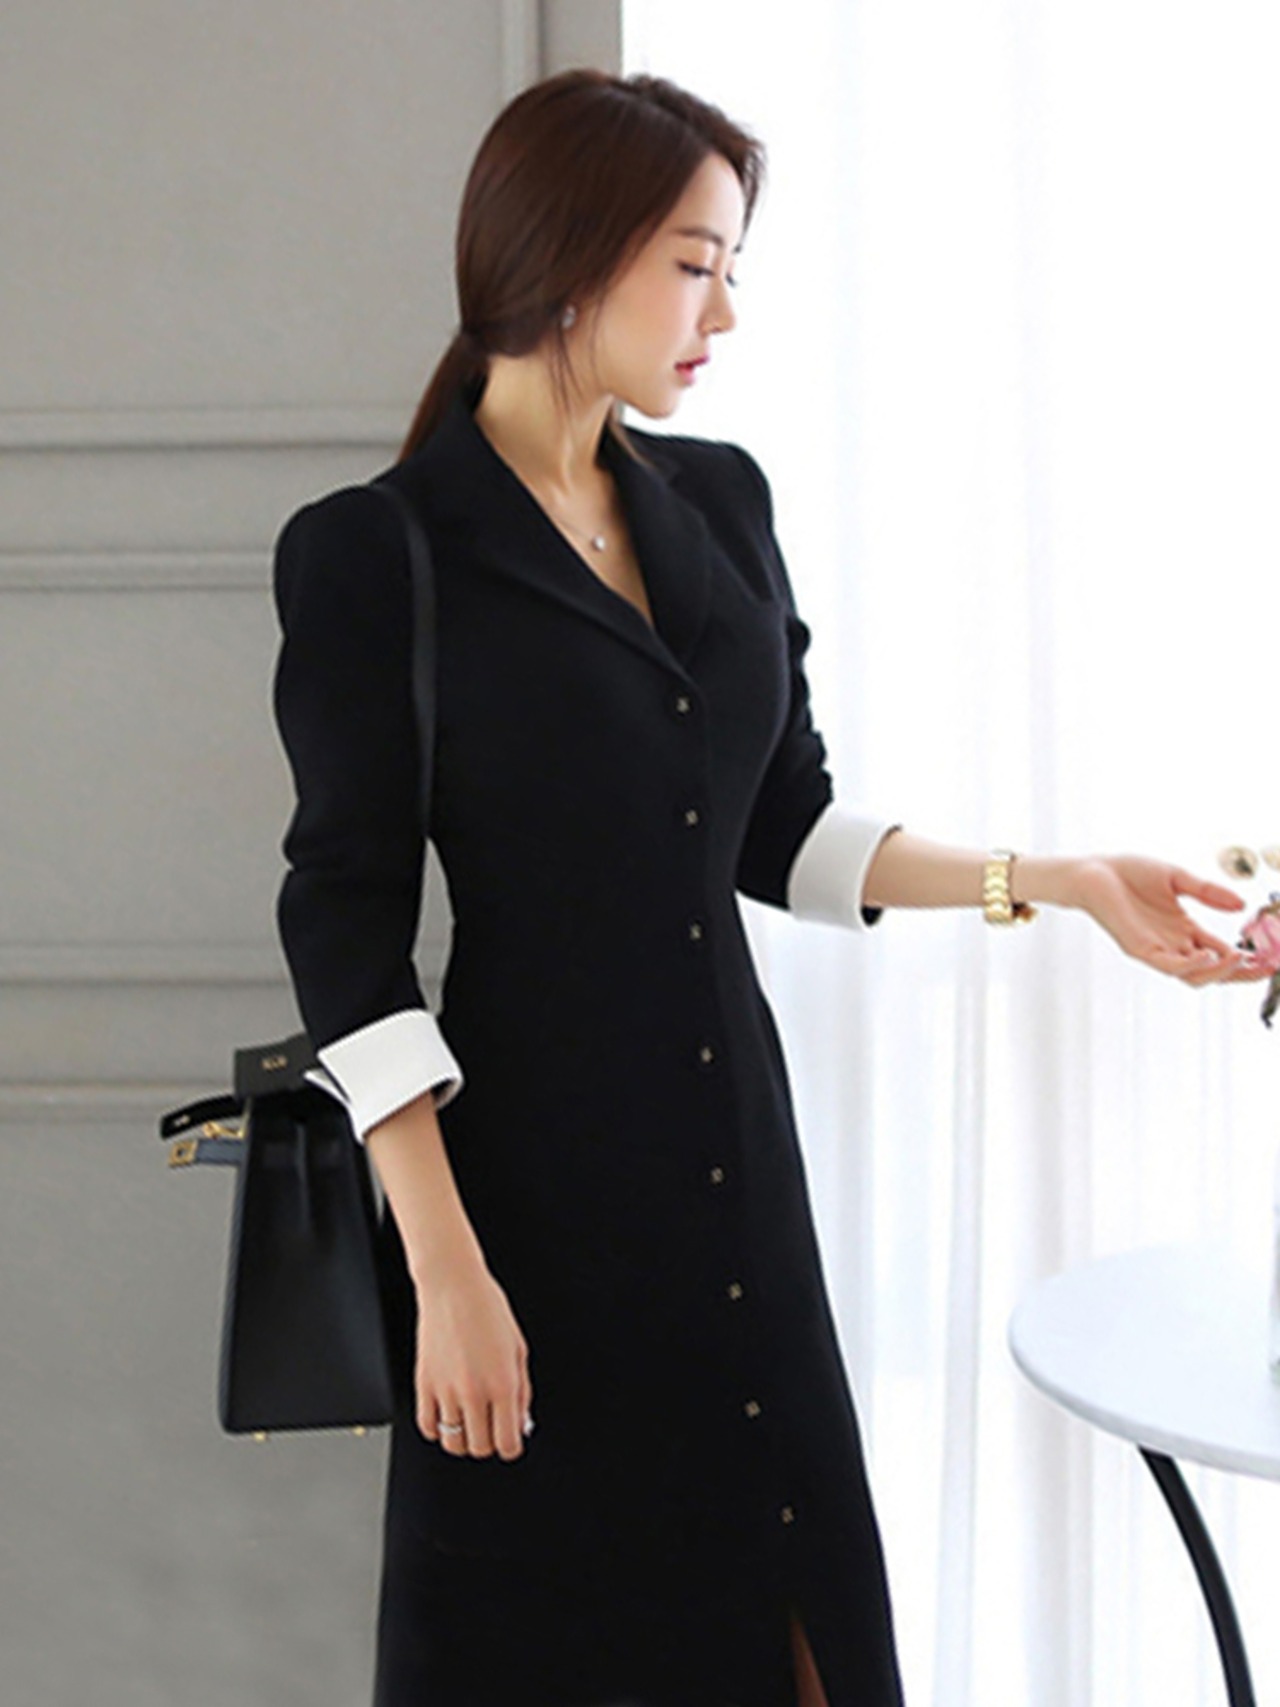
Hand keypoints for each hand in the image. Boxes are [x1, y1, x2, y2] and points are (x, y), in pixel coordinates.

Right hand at [412, 1260, 533, 1460]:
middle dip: (489, 1443)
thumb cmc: (488, 1308)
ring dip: (463, 1440)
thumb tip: (520, 1420)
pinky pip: (427, 1426)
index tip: (511, 1441)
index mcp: (503, 1384)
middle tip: (492, 1428)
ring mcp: (446, 1391)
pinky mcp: (423, 1384)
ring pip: (453, 1444)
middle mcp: (473, 1392)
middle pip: (480, 1448)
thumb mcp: (519, 1348)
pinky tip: (447, 1416)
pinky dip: (437, 1429)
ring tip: (469, 1423)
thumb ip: (522, 1389)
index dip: (512, 1446)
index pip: (508, 1442)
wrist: (453, 1285)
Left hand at [1070, 855, 1271, 985]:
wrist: (1094, 871)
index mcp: (1183, 930)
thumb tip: (1241, 904)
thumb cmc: (1128, 874)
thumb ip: (1207, 892)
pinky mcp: (1138, 949)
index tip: (1271, 959)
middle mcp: (1172, 944)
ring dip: (1218, 970)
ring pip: (1193, 975)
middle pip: (1212, 971)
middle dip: (1240, 973)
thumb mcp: (1177, 878)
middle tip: (1265, 968)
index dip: (1245, 958)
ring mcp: (1156, 949)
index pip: (1220, 952)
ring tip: (1239, 958)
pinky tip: (1207, 955)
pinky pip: (1168, 965)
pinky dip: (1190, 965)